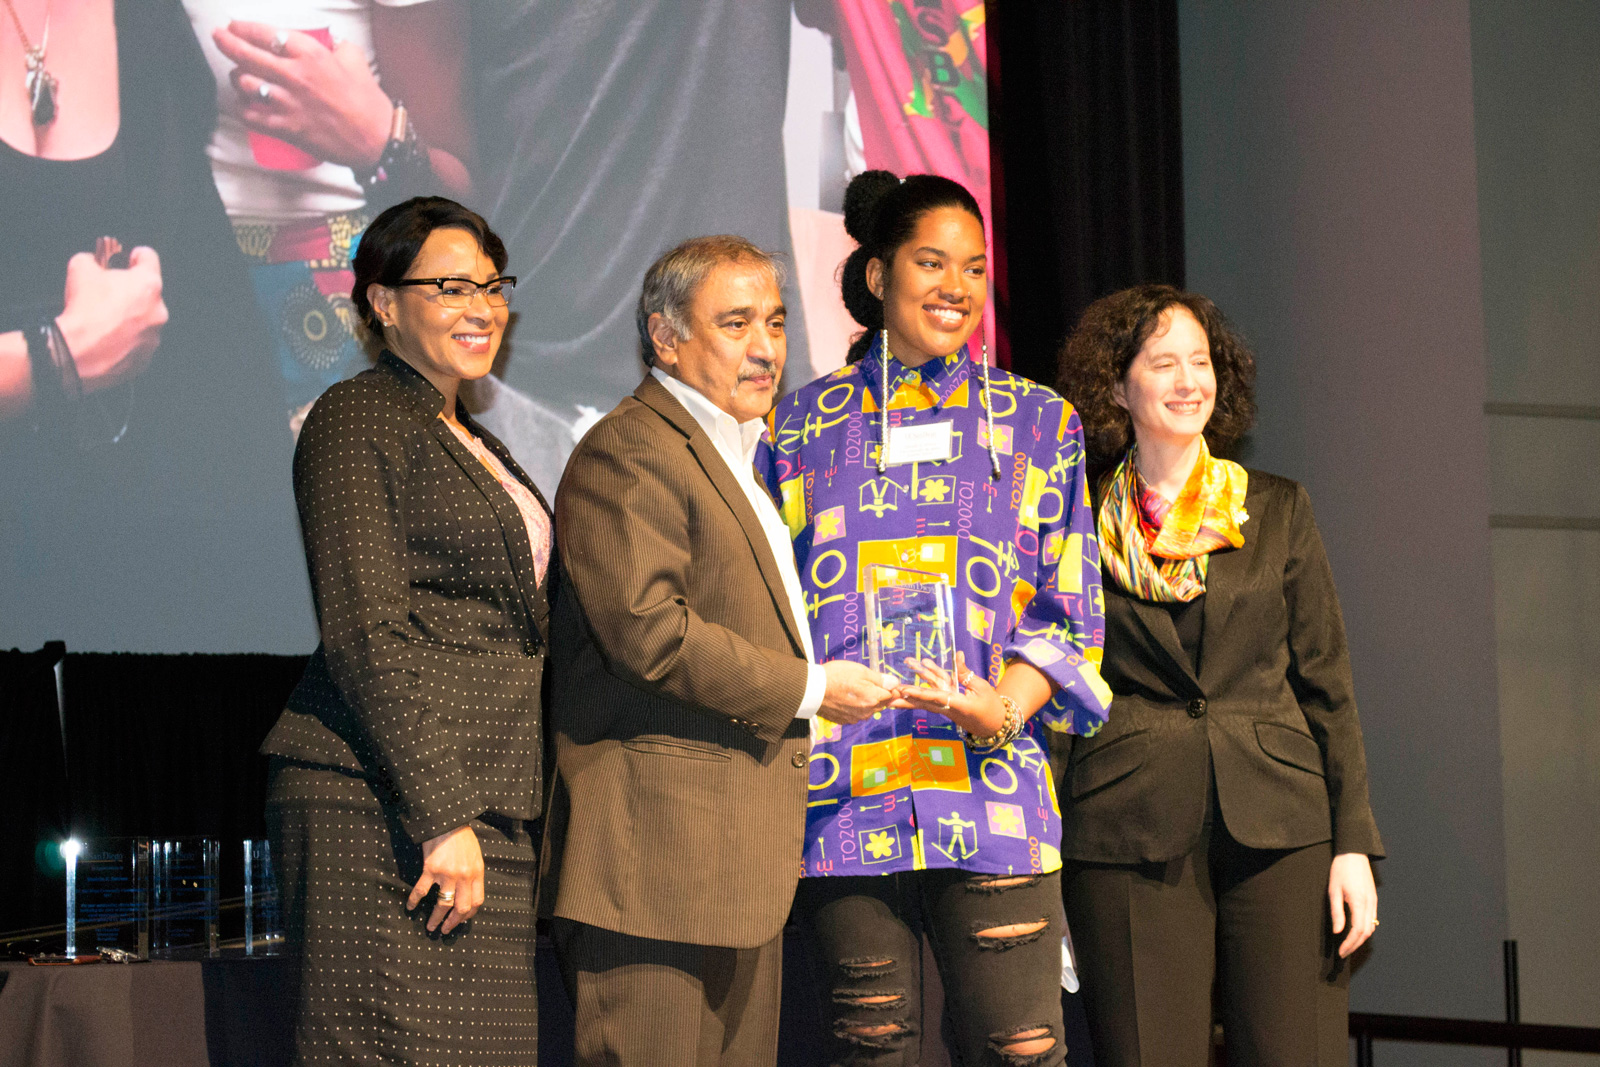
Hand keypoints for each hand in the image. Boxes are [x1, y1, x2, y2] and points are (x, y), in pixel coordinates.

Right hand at [55, 248, 165, 391]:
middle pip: (148, 292)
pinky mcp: (146, 358)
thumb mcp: (80, 268)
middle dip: (130, 290)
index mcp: (148, 284)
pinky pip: (137, 342)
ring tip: (104, 318)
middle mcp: (159, 311)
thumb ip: (92, 259)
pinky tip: (106, 337)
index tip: (128, 258)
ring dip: (129, 316)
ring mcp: (154, 337)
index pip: (149, 258)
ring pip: (144, 319)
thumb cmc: (83, 308)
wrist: (76, 352)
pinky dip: (125, 339)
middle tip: (108, 292)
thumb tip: (93, 262)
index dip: (136, 255)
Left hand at [215, 22, 394, 169]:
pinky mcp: (287, 127)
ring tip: (238, 76)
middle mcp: (294, 75)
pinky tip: (244, 106)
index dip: (244, 28)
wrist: (376, 138)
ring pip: (245, 84)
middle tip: (219, 38)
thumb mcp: (356, 60)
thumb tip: (331, 41)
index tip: (235, 26)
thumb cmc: (368, 102)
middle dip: (226, 43)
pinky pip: (252, 116)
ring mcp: (288, 103)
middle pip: (247, 55)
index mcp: (310, 55)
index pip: (266, 34)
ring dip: (237, 78)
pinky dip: (244, 110)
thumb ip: (339, 46)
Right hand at [406, 824, 483, 933]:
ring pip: (443, 904)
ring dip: (436, 918)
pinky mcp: (430, 869)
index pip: (476, 901)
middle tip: (446, 930)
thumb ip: (473, 873)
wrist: (447, 820)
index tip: (461, 919)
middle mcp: (464, 876)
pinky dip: (414, 900)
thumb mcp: (475, 855)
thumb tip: (467, 892)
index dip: (469, 914)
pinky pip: (421, 890)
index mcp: (476, 873)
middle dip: (453, 922)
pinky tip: (410, 906)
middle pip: (461, 908)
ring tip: (431, 926)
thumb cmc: (461, 837)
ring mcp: (447, 874)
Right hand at [818, 661, 896, 725]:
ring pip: (869, 710)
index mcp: (873, 698)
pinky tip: (845, 698)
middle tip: (864, 682)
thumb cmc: (835, 676)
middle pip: (881, 704)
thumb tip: (895, 683)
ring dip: (866, 701)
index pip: (892, 695)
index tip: (883, 681)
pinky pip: (856, 714)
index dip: (889, 687)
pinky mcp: (844, 721)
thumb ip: (879, 679)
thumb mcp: (860, 670)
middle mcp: (866, 712)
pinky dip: (854, 707)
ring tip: (852, 689)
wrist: (811, 690)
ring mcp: (855, 718)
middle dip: (878, 694)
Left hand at [894, 652, 1007, 736]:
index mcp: (957, 705)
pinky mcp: (948, 702)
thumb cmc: (992, 706)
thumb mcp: (982, 687)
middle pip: (923, 700)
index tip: (903, 691)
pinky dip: (928, 680)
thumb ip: (966, 673)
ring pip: (926, 694)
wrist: (995, 725)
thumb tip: (957, 655)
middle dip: (904, 698)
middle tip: (886, 696)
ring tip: (898, 678)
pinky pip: (935, 691)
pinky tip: (920, 667)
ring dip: (912, 685)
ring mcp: (947, 705)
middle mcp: (948, 706)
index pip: (935, 698)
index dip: (918, 693)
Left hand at [1329, 852, 1377, 957]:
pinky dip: (1365, 929)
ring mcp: (1374, 901)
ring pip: (1371, 927)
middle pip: (1366, 932)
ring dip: (1361, 939)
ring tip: (1348, 945)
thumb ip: (1337, 912)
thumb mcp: (1333, 890)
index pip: (1357, 931)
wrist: (1353, 853)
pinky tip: (1355, 932)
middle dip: (1355, 945)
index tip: (1341, 951)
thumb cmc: (1340, 869)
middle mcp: (1370, 904)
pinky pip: (1372, 919)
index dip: (1350, 944)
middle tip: (1343, 952)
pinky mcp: (1373, 898)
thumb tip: (1338, 932)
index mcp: (1359, 902)